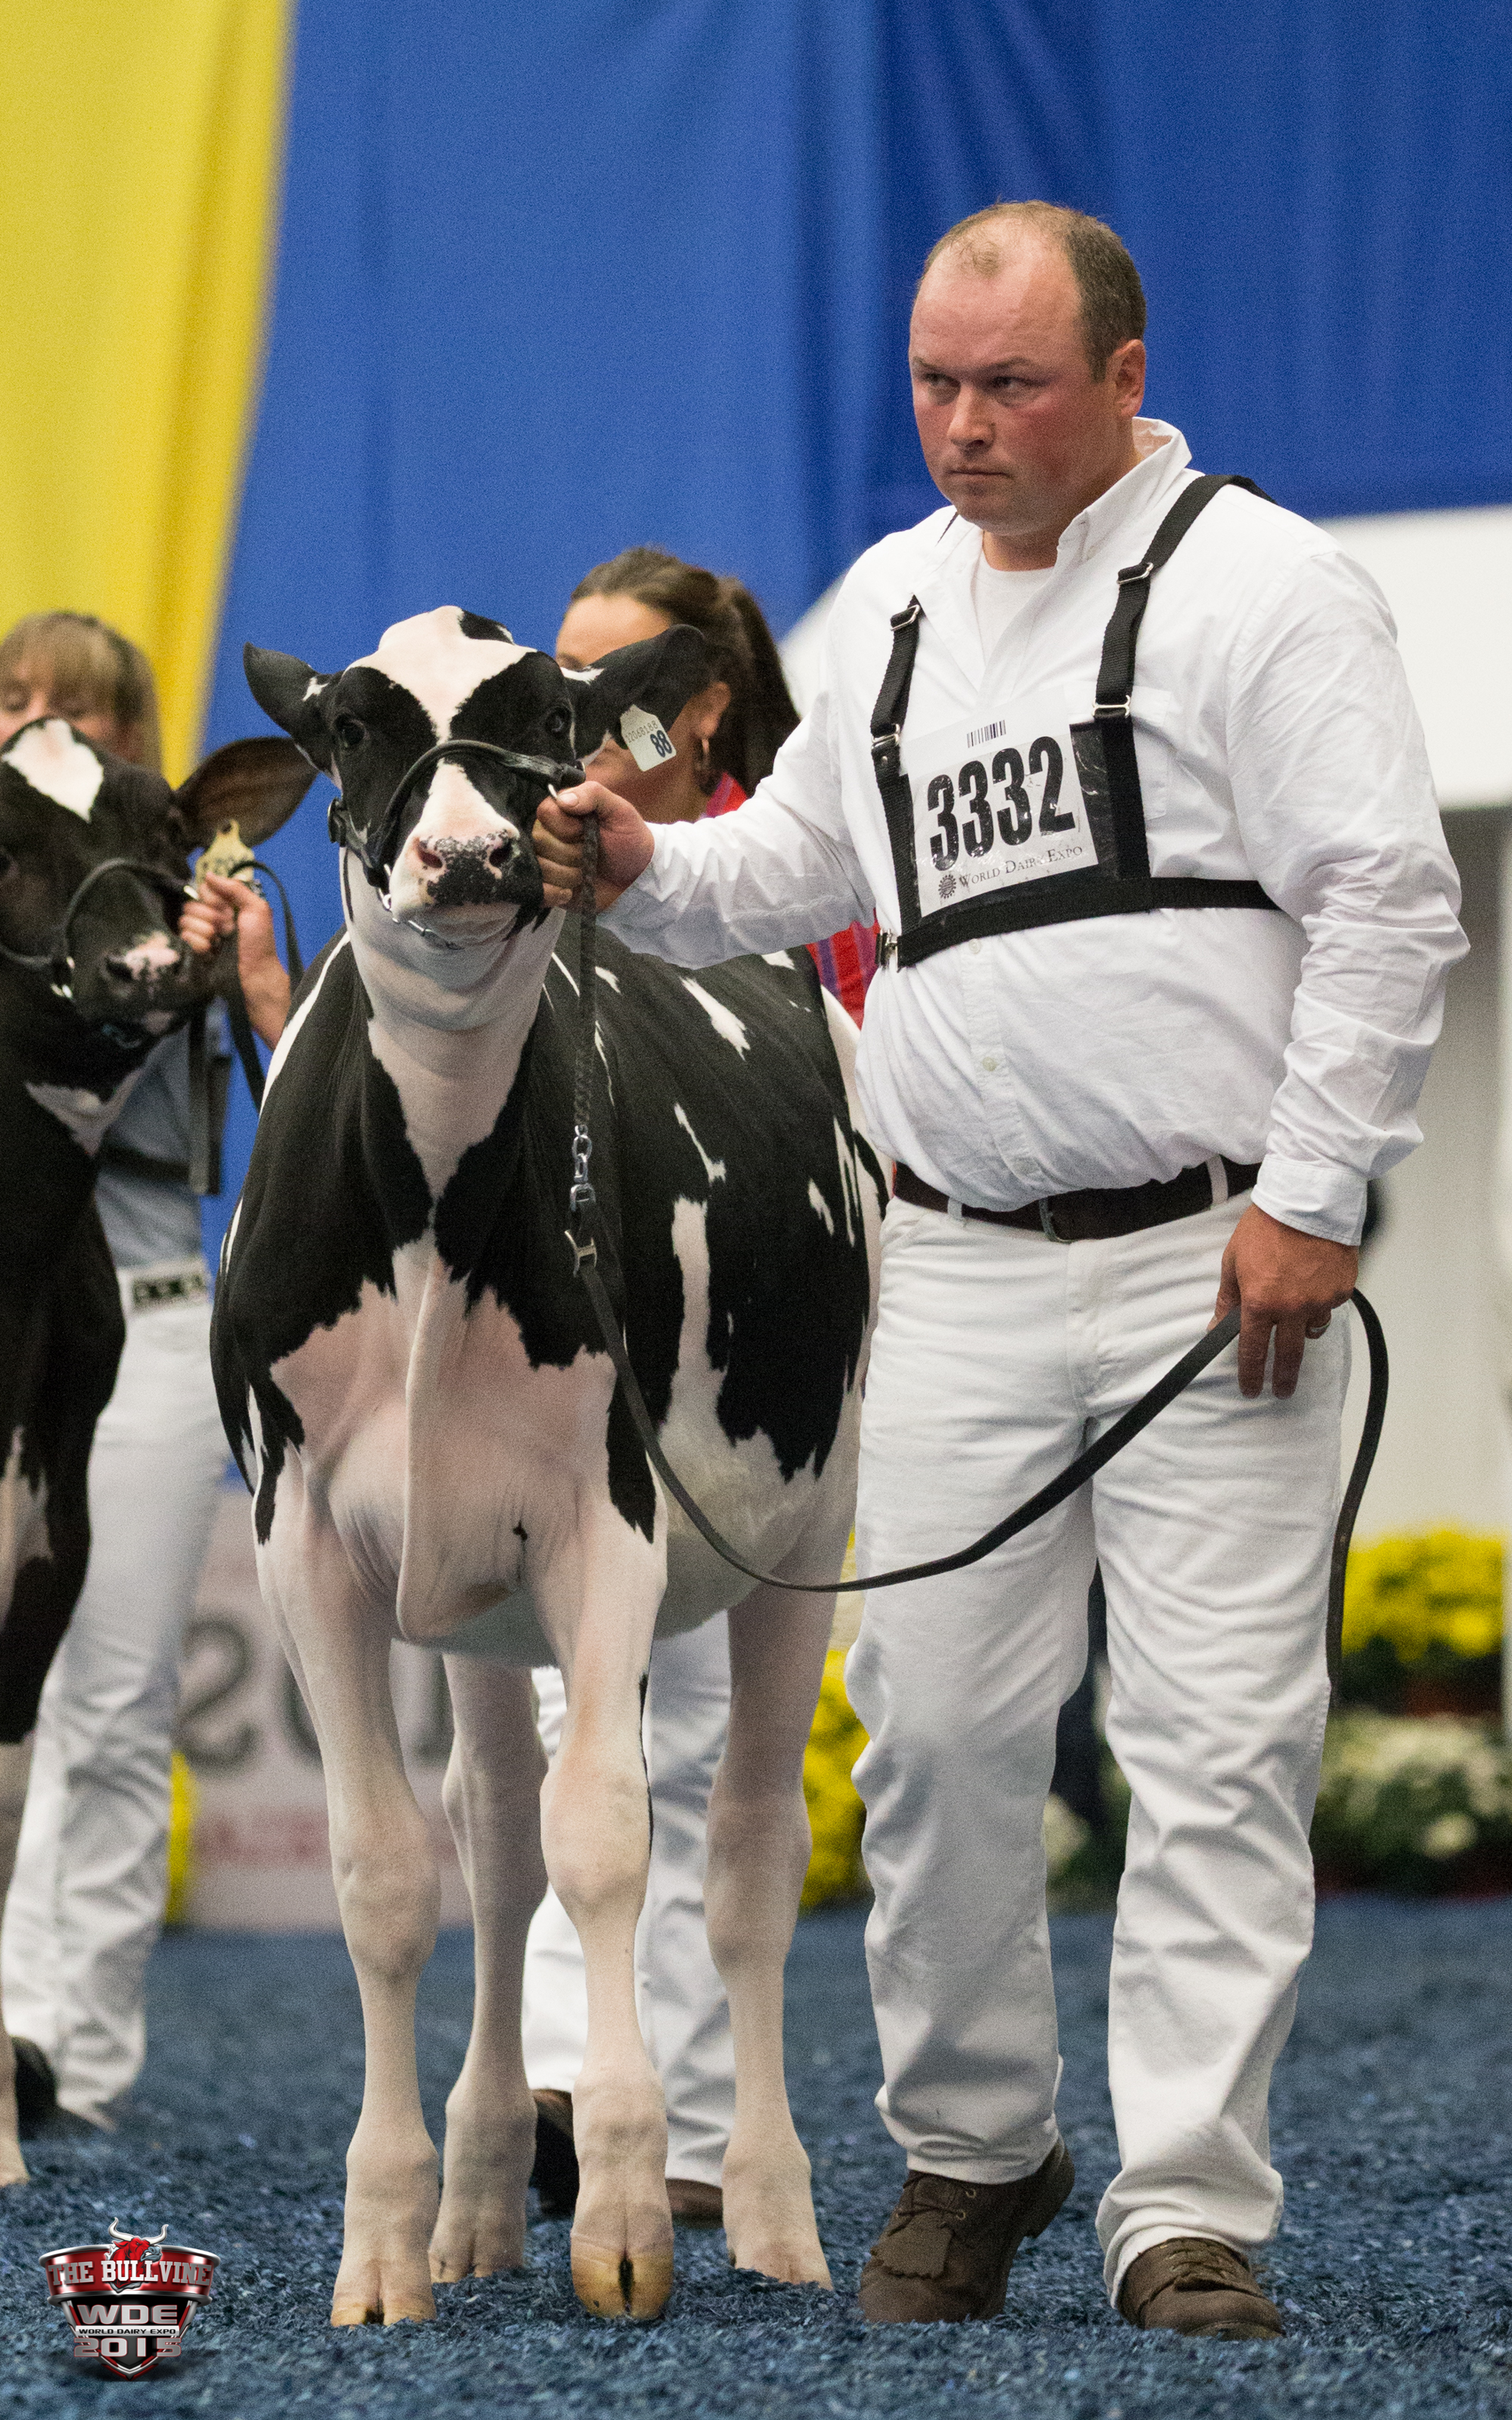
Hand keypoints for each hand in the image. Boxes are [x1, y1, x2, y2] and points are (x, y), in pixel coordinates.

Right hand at [180, 870, 290, 1047]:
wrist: (255, 977)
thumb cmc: (259, 944)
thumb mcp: (257, 910)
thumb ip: (235, 888)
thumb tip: (208, 874)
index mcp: (226, 907)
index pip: (203, 890)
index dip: (212, 899)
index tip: (227, 910)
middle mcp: (211, 919)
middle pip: (191, 905)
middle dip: (210, 917)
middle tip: (227, 930)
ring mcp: (201, 936)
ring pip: (184, 922)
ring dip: (204, 932)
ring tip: (219, 943)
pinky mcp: (193, 953)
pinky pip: (182, 939)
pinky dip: (197, 945)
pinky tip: (210, 952)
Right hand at [532, 780, 654, 911]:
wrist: (637, 879)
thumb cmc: (629, 840)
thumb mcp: (619, 811)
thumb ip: (593, 795)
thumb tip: (563, 799)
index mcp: (561, 812)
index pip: (545, 812)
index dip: (566, 826)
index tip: (585, 831)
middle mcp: (547, 835)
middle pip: (539, 841)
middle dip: (570, 852)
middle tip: (589, 854)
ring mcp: (545, 862)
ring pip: (540, 867)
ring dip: (568, 874)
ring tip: (585, 873)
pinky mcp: (546, 887)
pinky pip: (537, 891)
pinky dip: (555, 893)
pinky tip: (571, 892)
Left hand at [1212, 1203, 1357, 1398]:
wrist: (1307, 1200)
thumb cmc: (1265, 1227)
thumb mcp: (1233, 1262)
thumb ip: (1227, 1299)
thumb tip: (1218, 1327)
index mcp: (1259, 1302)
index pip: (1252, 1350)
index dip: (1250, 1374)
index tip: (1250, 1389)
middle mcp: (1291, 1308)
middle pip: (1287, 1356)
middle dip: (1283, 1379)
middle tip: (1281, 1392)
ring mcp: (1320, 1301)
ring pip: (1311, 1330)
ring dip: (1302, 1328)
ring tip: (1296, 1306)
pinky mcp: (1342, 1290)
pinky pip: (1328, 1307)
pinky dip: (1320, 1301)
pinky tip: (1313, 1279)